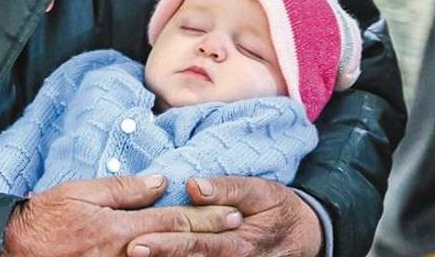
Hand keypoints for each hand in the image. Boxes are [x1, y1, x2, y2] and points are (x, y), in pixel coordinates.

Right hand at [2, 175, 242, 256]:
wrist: (18, 248)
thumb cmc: (48, 216)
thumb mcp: (82, 192)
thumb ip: (124, 189)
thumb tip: (161, 182)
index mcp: (122, 231)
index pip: (173, 221)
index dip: (205, 216)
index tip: (232, 211)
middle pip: (179, 247)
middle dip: (211, 237)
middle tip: (240, 229)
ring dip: (195, 255)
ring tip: (224, 248)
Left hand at [126, 176, 322, 256]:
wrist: (306, 235)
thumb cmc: (277, 206)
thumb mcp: (259, 190)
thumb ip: (226, 188)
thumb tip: (192, 185)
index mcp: (238, 242)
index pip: (195, 243)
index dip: (165, 243)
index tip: (136, 242)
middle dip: (158, 256)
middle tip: (128, 251)